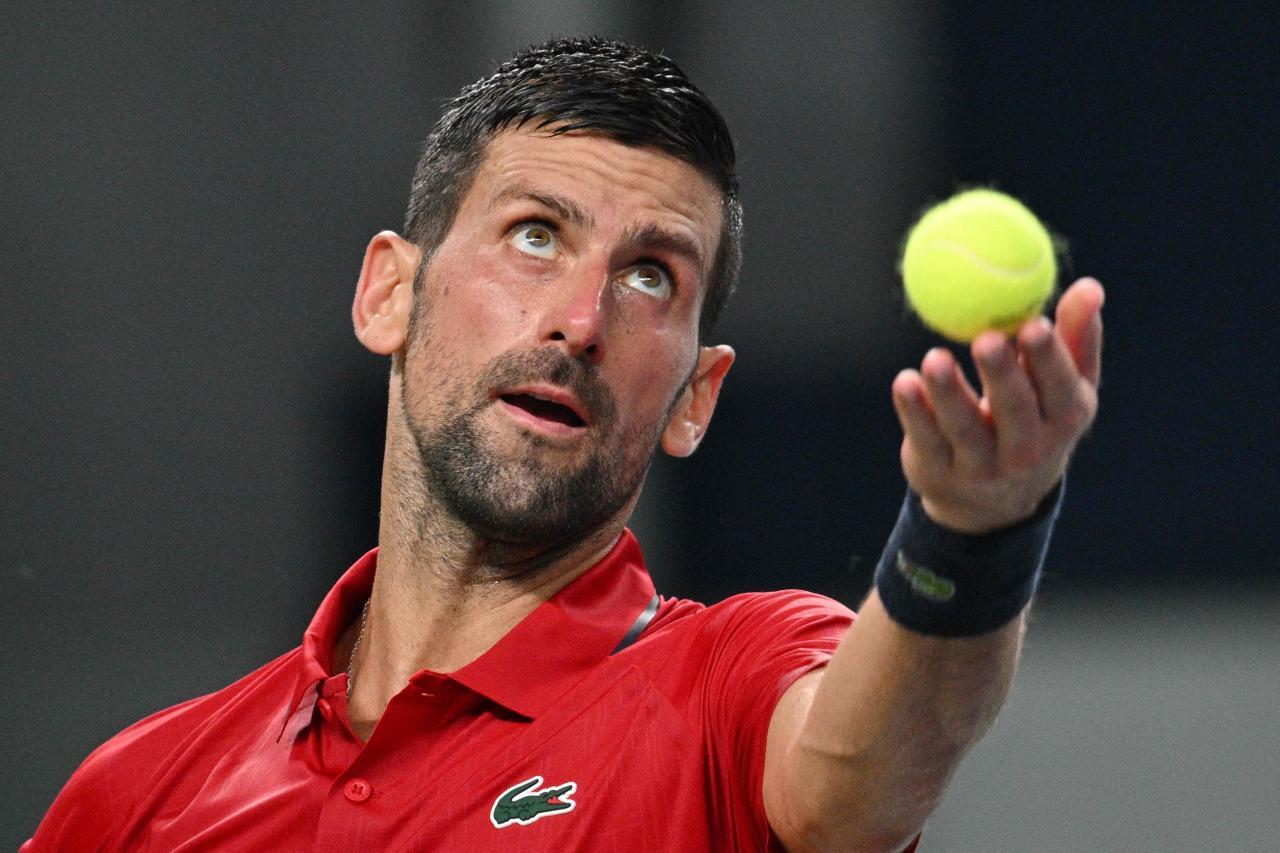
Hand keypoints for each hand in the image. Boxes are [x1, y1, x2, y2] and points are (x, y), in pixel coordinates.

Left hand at [890, 277, 1104, 533]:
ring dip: (949, 392)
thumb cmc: (1035, 418)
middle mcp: (1027, 450)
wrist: (993, 498)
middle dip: (1002, 375)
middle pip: (1014, 411)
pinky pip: (926, 439)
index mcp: (1064, 420)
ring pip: (964, 428)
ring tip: (935, 358)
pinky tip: (905, 382)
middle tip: (987, 338)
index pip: (1060, 390)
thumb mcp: (1064, 385)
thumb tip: (1090, 286)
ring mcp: (982, 466)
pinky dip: (914, 411)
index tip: (1034, 324)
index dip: (1048, 360)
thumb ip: (1076, 336)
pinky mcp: (939, 471)